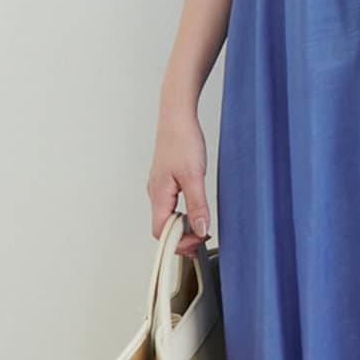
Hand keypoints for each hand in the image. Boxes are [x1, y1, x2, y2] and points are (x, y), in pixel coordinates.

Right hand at [148, 105, 211, 255]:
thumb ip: (197, 205)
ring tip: (202, 227)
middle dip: (182, 238)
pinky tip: (196, 210)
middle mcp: (155, 194)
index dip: (178, 243)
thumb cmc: (182, 140)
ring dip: (183, 227)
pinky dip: (183, 215)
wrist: (177, 117)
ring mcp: (159, 188)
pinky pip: (170, 206)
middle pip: (163, 228)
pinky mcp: (165, 182)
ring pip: (167, 217)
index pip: (161, 232)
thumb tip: (200, 230)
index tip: (198, 243)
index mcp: (159, 195)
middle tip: (203, 238)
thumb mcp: (194, 176)